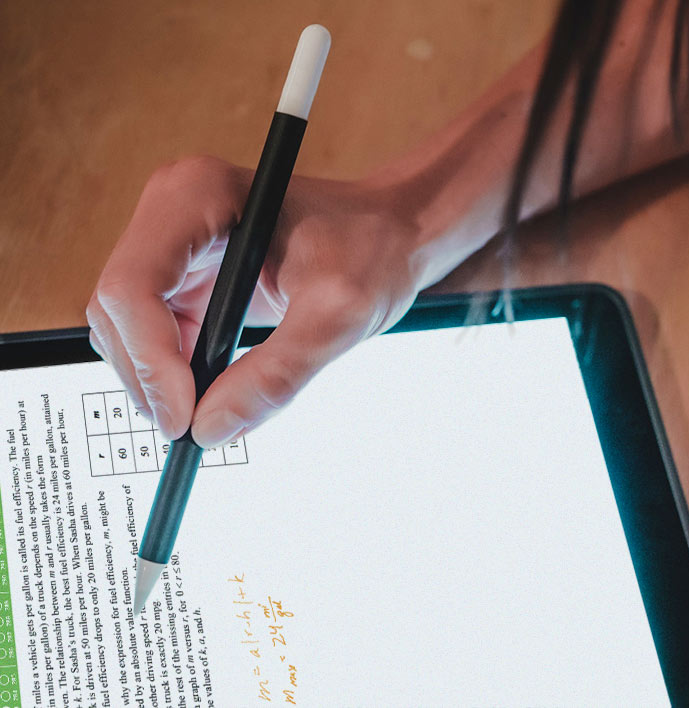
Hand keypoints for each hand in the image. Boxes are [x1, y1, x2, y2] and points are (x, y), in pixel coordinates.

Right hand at [87, 156, 429, 447]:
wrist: (393, 232)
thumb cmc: (373, 250)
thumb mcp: (340, 315)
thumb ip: (277, 374)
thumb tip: (211, 429)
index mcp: (198, 194)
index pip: (134, 287)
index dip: (149, 361)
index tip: (183, 419)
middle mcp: (171, 210)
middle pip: (118, 312)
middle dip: (151, 378)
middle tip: (195, 429)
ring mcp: (170, 242)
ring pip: (126, 329)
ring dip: (158, 380)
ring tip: (212, 412)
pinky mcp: (180, 274)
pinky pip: (151, 336)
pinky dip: (174, 373)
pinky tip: (216, 391)